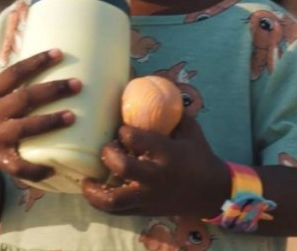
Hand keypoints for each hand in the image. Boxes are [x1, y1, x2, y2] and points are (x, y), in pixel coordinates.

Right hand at [0, 49, 79, 181]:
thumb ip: (8, 87)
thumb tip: (44, 68)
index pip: (13, 73)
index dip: (36, 62)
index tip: (59, 53)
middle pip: (24, 98)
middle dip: (52, 90)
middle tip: (77, 84)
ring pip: (24, 128)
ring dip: (49, 122)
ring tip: (72, 116)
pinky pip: (18, 166)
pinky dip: (35, 169)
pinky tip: (53, 169)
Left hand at [81, 113, 229, 217]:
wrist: (210, 192)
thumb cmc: (198, 155)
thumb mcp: (190, 129)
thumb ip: (170, 112)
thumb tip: (148, 84)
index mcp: (168, 154)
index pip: (137, 140)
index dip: (123, 132)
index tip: (120, 128)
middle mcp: (156, 177)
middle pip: (123, 167)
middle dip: (108, 154)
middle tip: (105, 148)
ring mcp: (148, 197)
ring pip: (113, 199)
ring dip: (94, 189)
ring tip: (86, 179)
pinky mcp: (143, 211)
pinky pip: (115, 211)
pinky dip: (100, 202)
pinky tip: (93, 190)